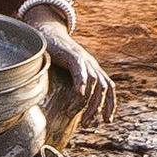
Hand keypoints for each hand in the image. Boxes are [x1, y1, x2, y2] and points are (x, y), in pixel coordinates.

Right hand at [31, 13, 113, 136]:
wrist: (46, 33)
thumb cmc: (54, 56)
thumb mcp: (67, 72)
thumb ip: (71, 85)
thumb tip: (67, 108)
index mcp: (92, 69)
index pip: (108, 87)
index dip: (110, 104)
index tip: (107, 120)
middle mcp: (91, 64)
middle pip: (104, 87)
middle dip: (99, 108)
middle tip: (88, 123)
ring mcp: (83, 59)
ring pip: (95, 82)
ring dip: (90, 102)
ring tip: (80, 116)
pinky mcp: (72, 55)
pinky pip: (80, 70)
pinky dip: (81, 83)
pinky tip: (78, 94)